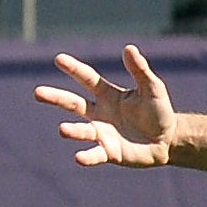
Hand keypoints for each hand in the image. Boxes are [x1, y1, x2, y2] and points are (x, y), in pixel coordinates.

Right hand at [33, 44, 176, 166]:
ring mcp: (103, 133)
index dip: (74, 69)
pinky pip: (95, 155)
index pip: (87, 78)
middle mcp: (100, 113)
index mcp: (108, 94)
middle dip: (56, 98)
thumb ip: (140, 70)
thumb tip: (129, 48)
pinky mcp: (110, 152)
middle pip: (73, 104)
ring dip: (72, 131)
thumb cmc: (158, 111)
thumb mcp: (152, 88)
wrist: (168, 140)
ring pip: (82, 131)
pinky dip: (87, 156)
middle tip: (38, 93)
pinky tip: (78, 158)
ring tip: (62, 130)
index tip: (59, 59)